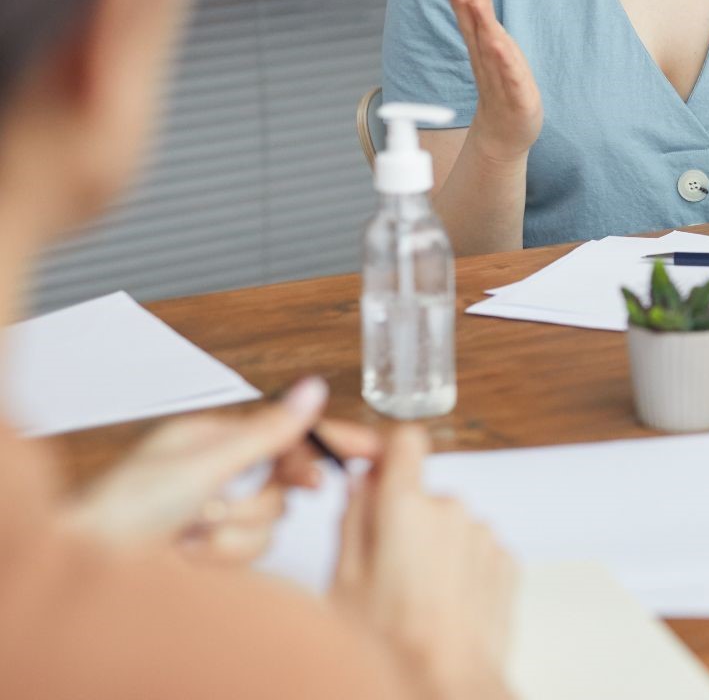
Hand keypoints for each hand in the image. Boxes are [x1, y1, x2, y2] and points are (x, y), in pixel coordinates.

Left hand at [70, 377, 380, 563]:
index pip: (285, 432)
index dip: (326, 442)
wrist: (90, 567)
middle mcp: (215, 473)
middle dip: (261, 498)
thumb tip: (312, 389)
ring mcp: (212, 514)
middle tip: (277, 497)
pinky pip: (251, 551)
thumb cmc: (127, 508)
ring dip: (234, 532)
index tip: (370, 449)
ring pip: (269, 521)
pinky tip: (188, 553)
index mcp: (212, 437)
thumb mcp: (206, 463)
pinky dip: (223, 555)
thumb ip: (268, 431)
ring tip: (194, 533)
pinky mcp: (210, 550)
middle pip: (281, 482)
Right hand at [333, 424, 517, 699]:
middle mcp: (451, 509)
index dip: (388, 452)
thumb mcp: (343, 582)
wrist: (447, 688)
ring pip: (451, 527)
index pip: (404, 442)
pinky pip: (476, 552)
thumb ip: (353, 520)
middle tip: (385, 574)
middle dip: (405, 522)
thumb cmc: (390, 646)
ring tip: (418, 601)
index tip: (377, 470)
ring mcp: (484, 535)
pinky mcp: (506, 562)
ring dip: (435, 550)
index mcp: (405, 506)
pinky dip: (461, 571)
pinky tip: (445, 608)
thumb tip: (360, 484)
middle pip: (423, 495)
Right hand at [441, 0, 542, 160]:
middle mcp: (486, 59)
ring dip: (482, 26)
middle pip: (473, 27)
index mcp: (481, 45)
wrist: (503, 133)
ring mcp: (500, 78)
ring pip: (489, 49)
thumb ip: (482, 8)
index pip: (467, 14)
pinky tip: (499, 46)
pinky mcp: (517, 96)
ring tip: (476, 2)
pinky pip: (510, 76)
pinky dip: (504, 62)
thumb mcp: (493, 41)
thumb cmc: (500, 82)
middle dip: (462, 2)